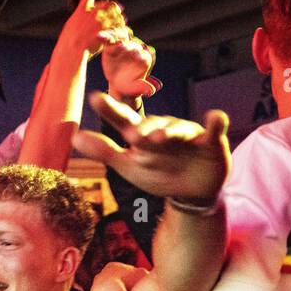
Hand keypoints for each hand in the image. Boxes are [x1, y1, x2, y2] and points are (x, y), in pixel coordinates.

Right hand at [58, 0, 126, 57]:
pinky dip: (121, 33)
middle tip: (119, 16)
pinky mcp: (105, 29)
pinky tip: (120, 37)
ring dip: (120, 22)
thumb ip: (83, 17)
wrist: (71, 50)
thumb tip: (88, 16)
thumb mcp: (73, 24)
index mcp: (83, 9)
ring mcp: (99, 20)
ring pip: (118, 17)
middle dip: (116, 10)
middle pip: (112, 5)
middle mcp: (92, 11)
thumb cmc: (69, 40)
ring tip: (119, 29)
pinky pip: (118, 29)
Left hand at [73, 92, 229, 203]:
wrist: (192, 192)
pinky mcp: (211, 142)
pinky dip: (216, 123)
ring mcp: (187, 134)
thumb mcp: (128, 164)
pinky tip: (215, 118)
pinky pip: (215, 130)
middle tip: (132, 133)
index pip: (123, 120)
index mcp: (143, 135)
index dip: (110, 110)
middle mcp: (164, 130)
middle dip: (143, 128)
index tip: (94, 98)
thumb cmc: (158, 172)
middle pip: (151, 125)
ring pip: (178, 129)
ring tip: (161, 137)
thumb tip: (73, 137)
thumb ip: (104, 151)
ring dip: (170, 131)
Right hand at [101, 36, 160, 101]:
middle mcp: (135, 49)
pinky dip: (105, 36)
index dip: (138, 55)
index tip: (133, 56)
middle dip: (127, 47)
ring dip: (116, 36)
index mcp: (144, 58)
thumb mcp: (136, 88)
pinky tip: (99, 37)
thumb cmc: (129, 86)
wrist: (118, 84)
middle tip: (121, 49)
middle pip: (132, 44)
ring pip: (122, 36)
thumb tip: (151, 91)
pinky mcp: (112, 44)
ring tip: (109, 38)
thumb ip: (143, 87)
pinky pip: (109, 37)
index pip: (142, 54)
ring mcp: (124, 44)